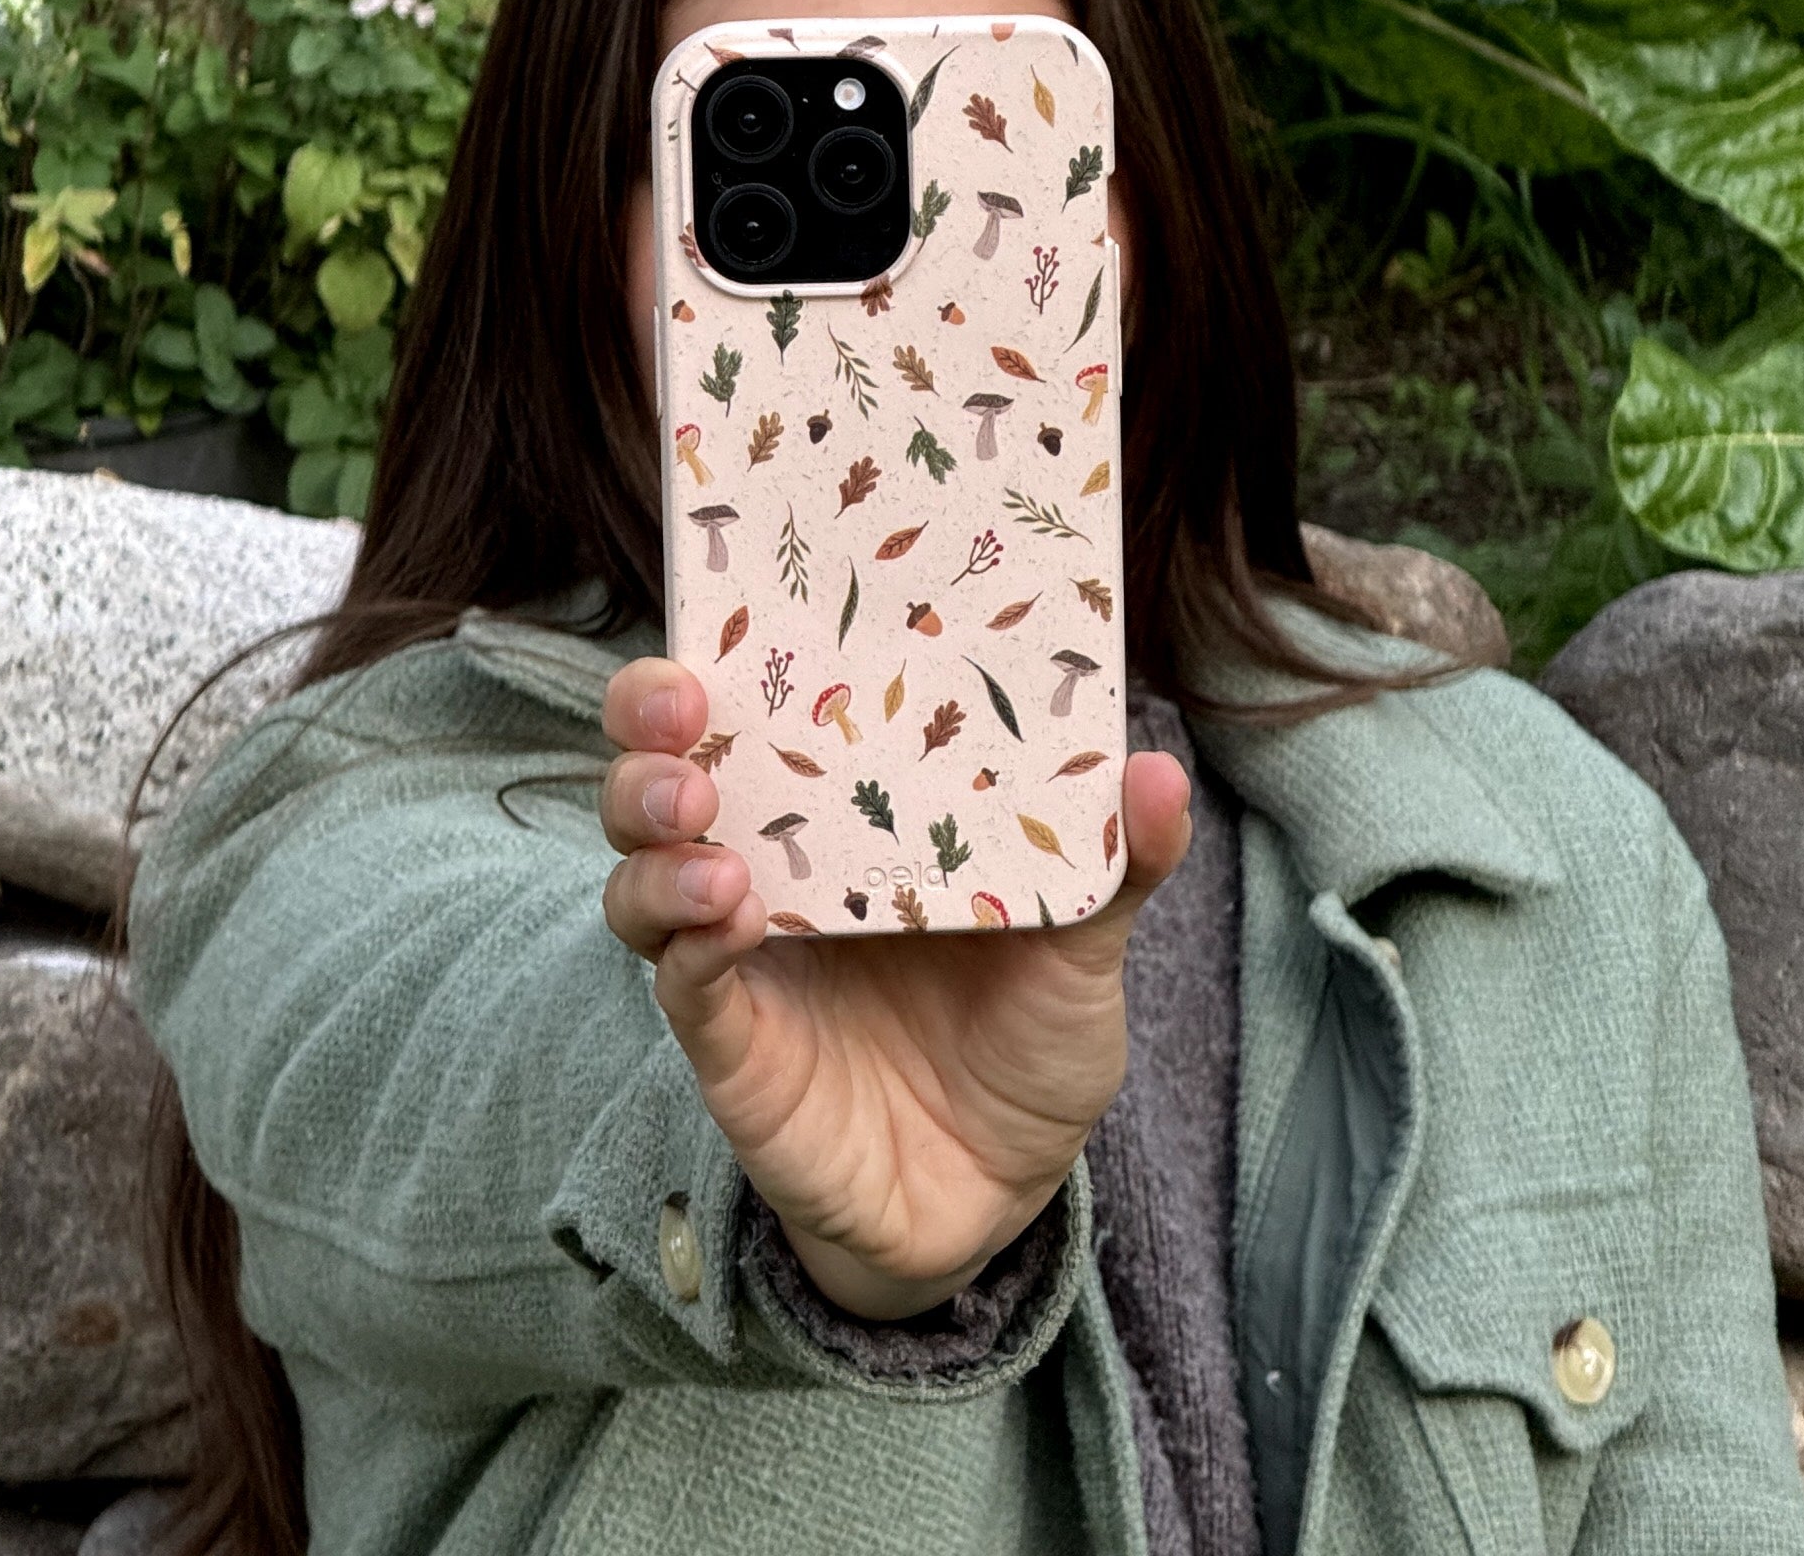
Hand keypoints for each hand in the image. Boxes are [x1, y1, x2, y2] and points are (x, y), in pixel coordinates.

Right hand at [599, 656, 1191, 1320]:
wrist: (1001, 1197)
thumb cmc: (1028, 1046)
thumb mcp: (1084, 947)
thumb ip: (1115, 864)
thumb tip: (1160, 767)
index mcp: (846, 822)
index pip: (756, 715)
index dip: (721, 655)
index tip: (735, 606)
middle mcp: (773, 873)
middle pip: (663, 775)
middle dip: (647, 725)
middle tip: (681, 704)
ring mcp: (742, 957)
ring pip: (643, 875)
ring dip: (653, 835)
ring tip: (702, 817)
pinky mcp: (732, 1046)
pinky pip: (680, 983)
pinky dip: (687, 941)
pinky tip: (728, 914)